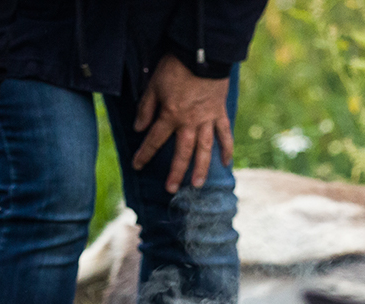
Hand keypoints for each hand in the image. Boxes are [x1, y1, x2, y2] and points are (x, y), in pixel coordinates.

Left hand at [132, 54, 232, 192]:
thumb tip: (138, 129)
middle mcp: (189, 122)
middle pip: (182, 152)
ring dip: (201, 168)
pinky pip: (224, 134)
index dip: (144, 154)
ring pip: (204, 149)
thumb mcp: (153, 85)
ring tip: (197, 185)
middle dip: (176, 172)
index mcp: (170, 115)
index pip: (154, 139)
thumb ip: (146, 108)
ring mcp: (207, 119)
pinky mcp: (220, 113)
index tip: (137, 166)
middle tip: (171, 189)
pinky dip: (226, 149)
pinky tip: (226, 163)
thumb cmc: (175, 67)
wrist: (202, 53)